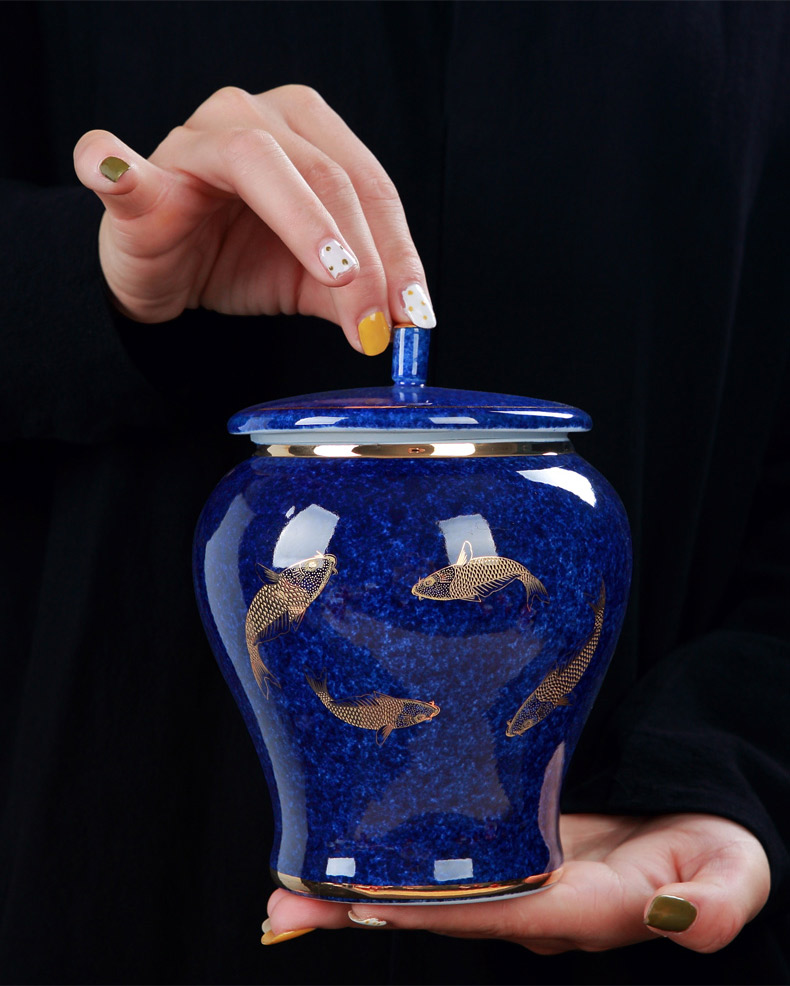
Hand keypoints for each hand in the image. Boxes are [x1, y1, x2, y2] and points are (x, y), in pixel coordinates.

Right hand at [73, 85, 434, 353]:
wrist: (164, 273)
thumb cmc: (235, 259)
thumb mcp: (308, 281)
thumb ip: (352, 295)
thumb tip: (401, 323)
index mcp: (308, 135)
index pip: (370, 187)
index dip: (399, 253)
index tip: (414, 315)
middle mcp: (257, 119)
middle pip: (328, 176)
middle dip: (364, 257)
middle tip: (375, 320)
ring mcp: (194, 140)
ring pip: (259, 162)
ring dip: (303, 221)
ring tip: (334, 273)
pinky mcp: (139, 176)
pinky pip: (125, 167)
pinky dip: (116, 166)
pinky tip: (115, 170)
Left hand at [263, 813, 769, 952]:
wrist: (693, 829)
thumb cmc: (711, 844)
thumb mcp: (732, 867)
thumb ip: (716, 899)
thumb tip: (680, 918)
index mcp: (584, 908)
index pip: (499, 911)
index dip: (434, 910)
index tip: (368, 906)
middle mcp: (536, 906)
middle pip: (443, 912)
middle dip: (367, 912)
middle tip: (286, 908)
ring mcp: (516, 884)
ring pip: (431, 893)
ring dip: (359, 897)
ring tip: (284, 896)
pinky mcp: (506, 854)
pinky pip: (441, 867)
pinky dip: (391, 870)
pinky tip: (341, 865)